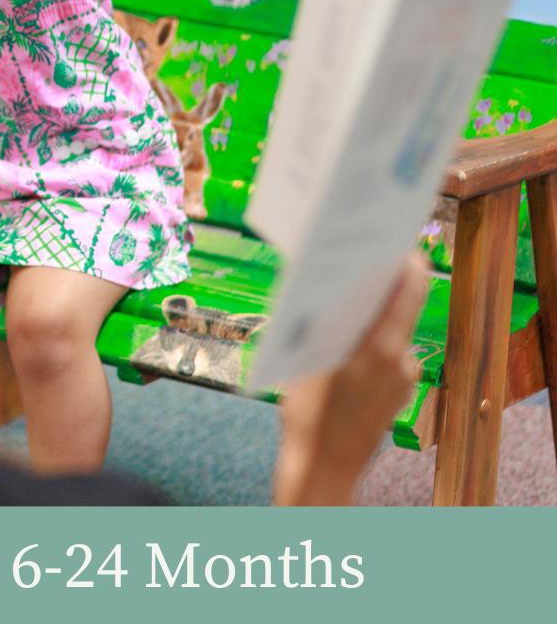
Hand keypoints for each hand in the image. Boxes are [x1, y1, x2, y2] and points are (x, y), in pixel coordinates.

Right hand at [273, 252, 427, 505]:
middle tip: (363, 268)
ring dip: (374, 320)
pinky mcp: (400, 395)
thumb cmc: (306, 413)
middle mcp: (399, 361)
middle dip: (383, 288)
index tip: (398, 243)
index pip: (407, 292)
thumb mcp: (308, 359)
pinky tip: (347, 353)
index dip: (406, 263)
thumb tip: (328, 287)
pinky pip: (391, 357)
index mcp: (378, 347)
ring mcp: (403, 380)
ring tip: (343, 313)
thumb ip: (324, 322)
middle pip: (400, 310)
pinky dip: (374, 347)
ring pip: (392, 334)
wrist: (322, 469)